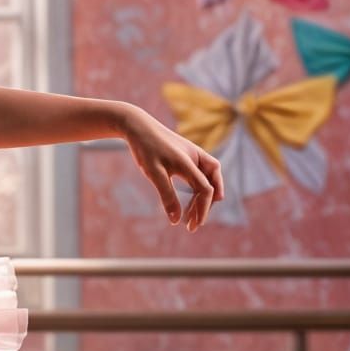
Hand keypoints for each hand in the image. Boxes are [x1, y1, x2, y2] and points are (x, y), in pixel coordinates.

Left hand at [118, 104, 223, 232]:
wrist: (138, 125)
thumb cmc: (146, 148)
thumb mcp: (154, 173)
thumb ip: (167, 195)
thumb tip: (176, 220)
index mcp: (190, 161)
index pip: (205, 189)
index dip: (202, 209)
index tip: (193, 225)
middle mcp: (196, 157)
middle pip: (212, 184)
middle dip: (205, 205)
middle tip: (193, 224)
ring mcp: (193, 156)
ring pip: (208, 179)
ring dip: (203, 198)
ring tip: (192, 215)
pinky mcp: (187, 157)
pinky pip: (199, 175)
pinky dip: (197, 189)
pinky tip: (190, 200)